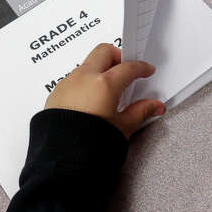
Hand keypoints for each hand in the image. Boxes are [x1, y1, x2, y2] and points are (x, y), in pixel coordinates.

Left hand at [45, 43, 164, 137]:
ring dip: (99, 69)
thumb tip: (155, 106)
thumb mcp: (122, 128)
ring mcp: (67, 83)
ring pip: (86, 64)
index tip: (146, 70)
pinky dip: (85, 82)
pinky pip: (73, 79)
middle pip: (104, 52)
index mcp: (104, 84)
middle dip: (118, 57)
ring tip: (108, 89)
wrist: (62, 160)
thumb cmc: (90, 144)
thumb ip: (140, 112)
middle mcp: (84, 78)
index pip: (128, 67)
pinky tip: (90, 101)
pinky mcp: (56, 93)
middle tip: (126, 70)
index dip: (141, 67)